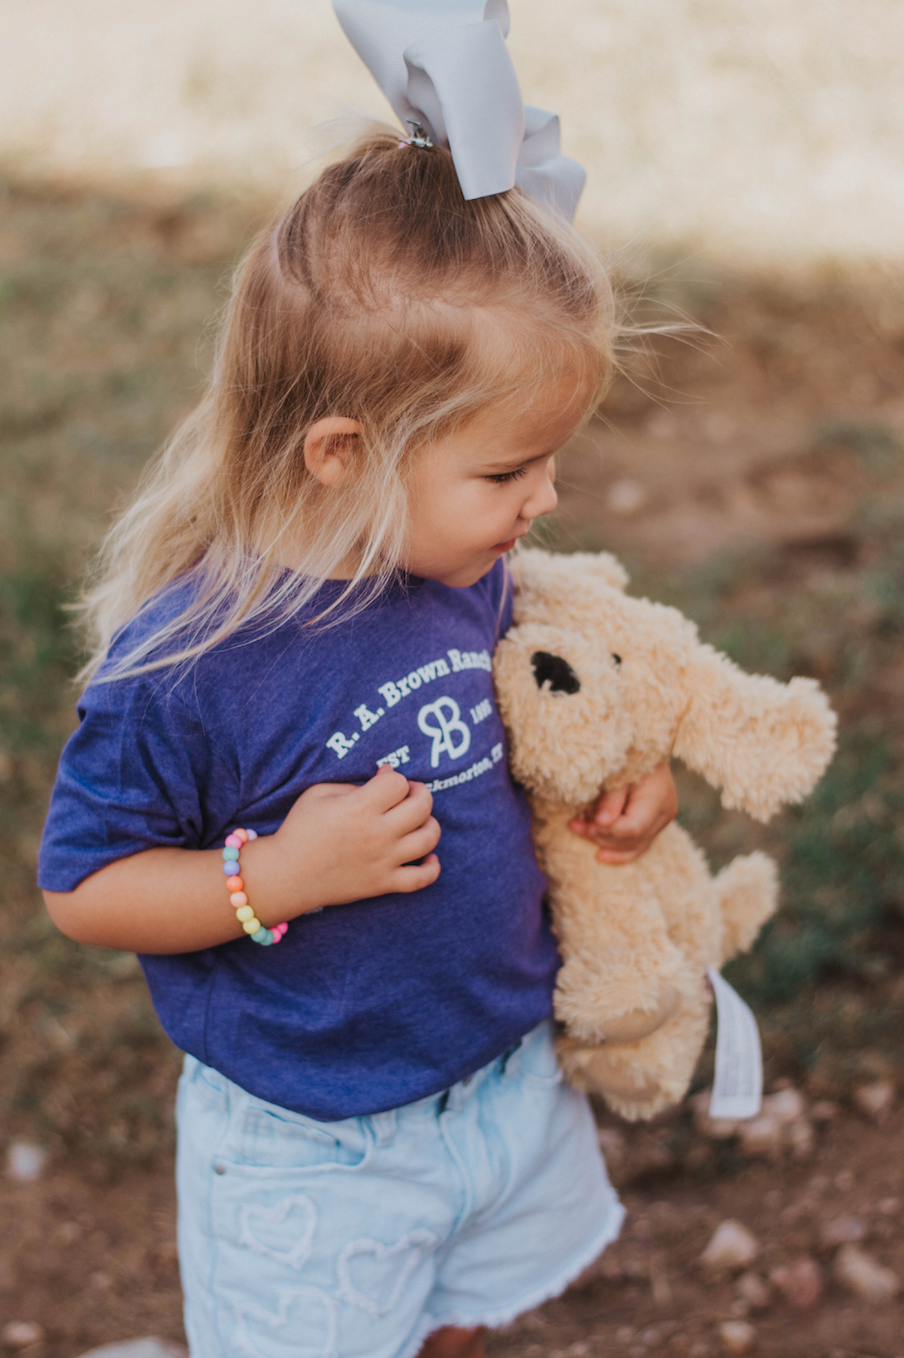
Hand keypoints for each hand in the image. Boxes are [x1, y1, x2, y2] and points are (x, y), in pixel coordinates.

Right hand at [247, 764, 440, 919]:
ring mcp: (383, 861)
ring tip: (416, 821)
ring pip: (429, 838)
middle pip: (422, 806)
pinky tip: (428, 857)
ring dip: (429, 824)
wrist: (286, 875)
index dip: (394, 777)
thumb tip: (385, 777)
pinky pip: (422, 879)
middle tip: (408, 794)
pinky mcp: (383, 884)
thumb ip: (354, 784)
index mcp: (360, 808)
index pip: (399, 783)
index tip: (384, 779)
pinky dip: (432, 868)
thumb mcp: (319, 793)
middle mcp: (377, 834)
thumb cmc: (300, 829)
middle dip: (420, 793)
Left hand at [568, 761, 676, 863]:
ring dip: (604, 842)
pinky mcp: (655, 824)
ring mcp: (663, 820)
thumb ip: (611, 797)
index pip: (633, 827)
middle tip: (574, 824)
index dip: (607, 830)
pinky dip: (619, 852)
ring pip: (634, 846)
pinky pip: (639, 846)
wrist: (646, 744)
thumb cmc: (628, 753)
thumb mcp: (617, 770)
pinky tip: (600, 856)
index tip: (582, 822)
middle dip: (600, 835)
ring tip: (579, 830)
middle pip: (632, 839)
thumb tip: (602, 822)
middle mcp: (665, 812)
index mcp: (658, 796)